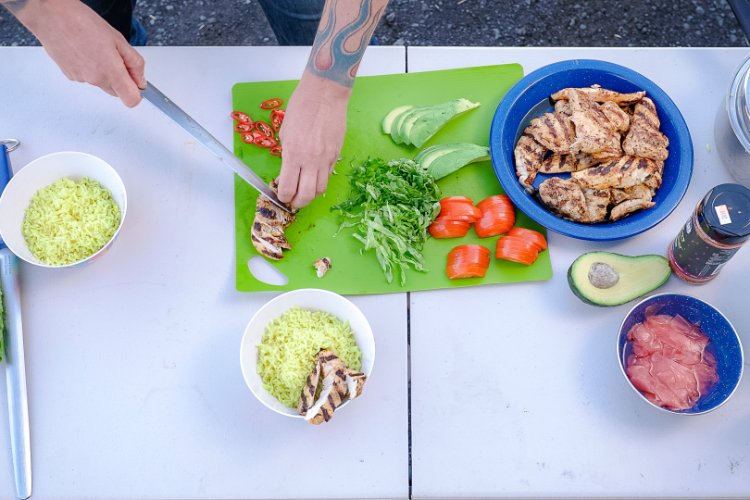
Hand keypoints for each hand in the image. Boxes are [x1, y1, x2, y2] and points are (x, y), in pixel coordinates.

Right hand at [16, 0, 145, 106]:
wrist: (51, 15)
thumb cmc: (82, 22)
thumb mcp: (118, 39)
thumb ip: (134, 63)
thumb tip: (141, 80)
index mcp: (111, 71)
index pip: (131, 100)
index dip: (137, 93)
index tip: (136, 82)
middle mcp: (95, 79)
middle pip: (116, 92)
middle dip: (120, 79)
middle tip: (114, 56)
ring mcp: (81, 79)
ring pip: (101, 83)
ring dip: (103, 71)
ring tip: (95, 48)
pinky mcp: (70, 75)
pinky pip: (87, 77)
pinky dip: (89, 67)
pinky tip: (84, 50)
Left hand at [276, 73, 350, 207]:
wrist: (324, 94)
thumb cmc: (300, 108)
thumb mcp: (286, 132)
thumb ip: (287, 154)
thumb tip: (289, 170)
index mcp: (293, 155)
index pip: (288, 188)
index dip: (283, 197)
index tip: (281, 195)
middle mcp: (311, 161)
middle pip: (307, 195)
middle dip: (298, 203)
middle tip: (293, 201)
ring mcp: (326, 159)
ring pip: (321, 189)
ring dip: (311, 194)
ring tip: (305, 191)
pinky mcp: (337, 154)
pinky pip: (328, 174)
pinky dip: (320, 179)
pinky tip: (314, 175)